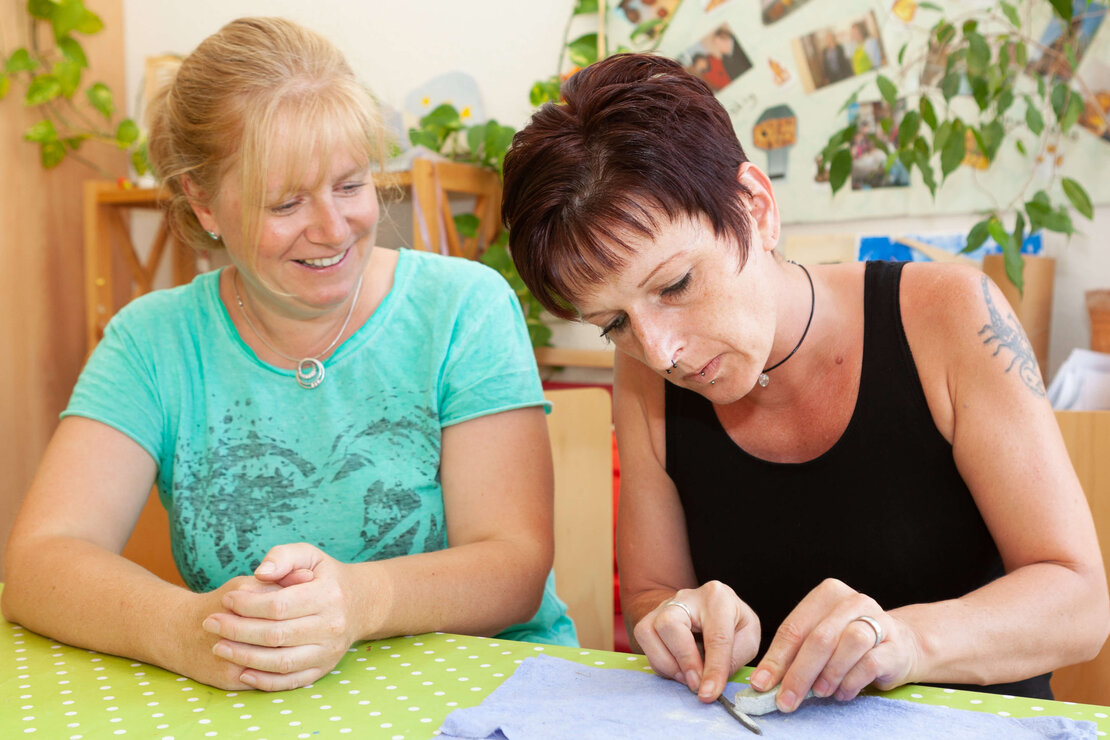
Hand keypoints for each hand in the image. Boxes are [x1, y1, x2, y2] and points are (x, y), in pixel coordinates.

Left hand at [201, 543, 370, 690]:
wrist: (360, 603)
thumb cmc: (326, 577)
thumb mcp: (310, 555)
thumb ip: (283, 557)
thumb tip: (260, 573)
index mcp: (328, 595)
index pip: (278, 604)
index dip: (247, 604)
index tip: (225, 599)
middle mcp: (331, 626)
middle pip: (275, 635)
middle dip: (237, 630)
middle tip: (210, 623)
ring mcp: (329, 651)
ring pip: (280, 662)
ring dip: (244, 657)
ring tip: (219, 647)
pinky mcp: (324, 668)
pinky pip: (291, 681)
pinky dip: (265, 681)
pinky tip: (242, 672)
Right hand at [632, 581, 759, 701]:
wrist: (708, 608)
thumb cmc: (731, 623)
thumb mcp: (747, 637)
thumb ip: (735, 657)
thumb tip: (712, 681)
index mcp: (718, 598)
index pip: (716, 636)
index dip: (713, 669)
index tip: (709, 693)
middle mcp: (687, 597)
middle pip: (670, 625)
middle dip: (684, 660)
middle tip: (696, 684)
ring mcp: (664, 605)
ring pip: (650, 632)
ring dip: (668, 664)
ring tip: (687, 677)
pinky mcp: (649, 617)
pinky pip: (644, 641)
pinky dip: (660, 662)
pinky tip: (677, 668)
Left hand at [748, 578, 917, 711]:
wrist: (899, 645)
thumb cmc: (848, 643)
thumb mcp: (818, 641)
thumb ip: (794, 655)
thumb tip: (765, 681)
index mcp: (826, 594)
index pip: (794, 628)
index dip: (776, 659)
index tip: (762, 684)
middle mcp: (852, 601)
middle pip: (819, 638)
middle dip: (798, 674)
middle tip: (786, 700)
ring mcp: (877, 620)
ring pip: (847, 644)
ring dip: (828, 674)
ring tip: (819, 692)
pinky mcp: (894, 645)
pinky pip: (869, 663)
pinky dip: (850, 682)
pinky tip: (842, 692)